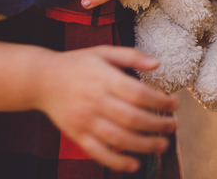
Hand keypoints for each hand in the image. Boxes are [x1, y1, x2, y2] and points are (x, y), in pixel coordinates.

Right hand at [36, 47, 176, 172]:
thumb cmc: (77, 64)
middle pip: (132, 118)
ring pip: (119, 138)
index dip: (160, 102)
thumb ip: (130, 56)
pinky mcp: (77, 134)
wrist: (42, 79)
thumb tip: (157, 63)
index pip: (138, 93)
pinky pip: (98, 152)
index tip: (174, 105)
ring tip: (162, 145)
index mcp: (104, 78)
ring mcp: (85, 120)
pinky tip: (134, 164)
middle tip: (173, 126)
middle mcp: (95, 100)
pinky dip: (117, 161)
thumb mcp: (102, 51)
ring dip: (145, 145)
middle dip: (158, 125)